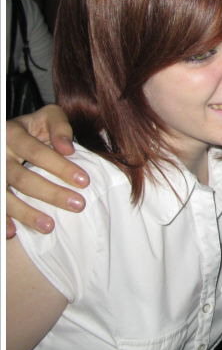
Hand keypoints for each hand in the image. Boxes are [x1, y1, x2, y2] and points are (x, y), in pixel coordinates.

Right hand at [6, 105, 88, 238]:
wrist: (7, 133)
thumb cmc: (34, 126)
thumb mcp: (48, 116)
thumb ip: (60, 127)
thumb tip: (68, 149)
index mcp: (13, 134)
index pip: (37, 153)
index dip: (60, 167)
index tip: (85, 181)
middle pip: (22, 178)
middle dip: (51, 193)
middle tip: (78, 205)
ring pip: (5, 196)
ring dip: (26, 213)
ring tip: (49, 227)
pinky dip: (2, 220)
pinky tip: (13, 233)